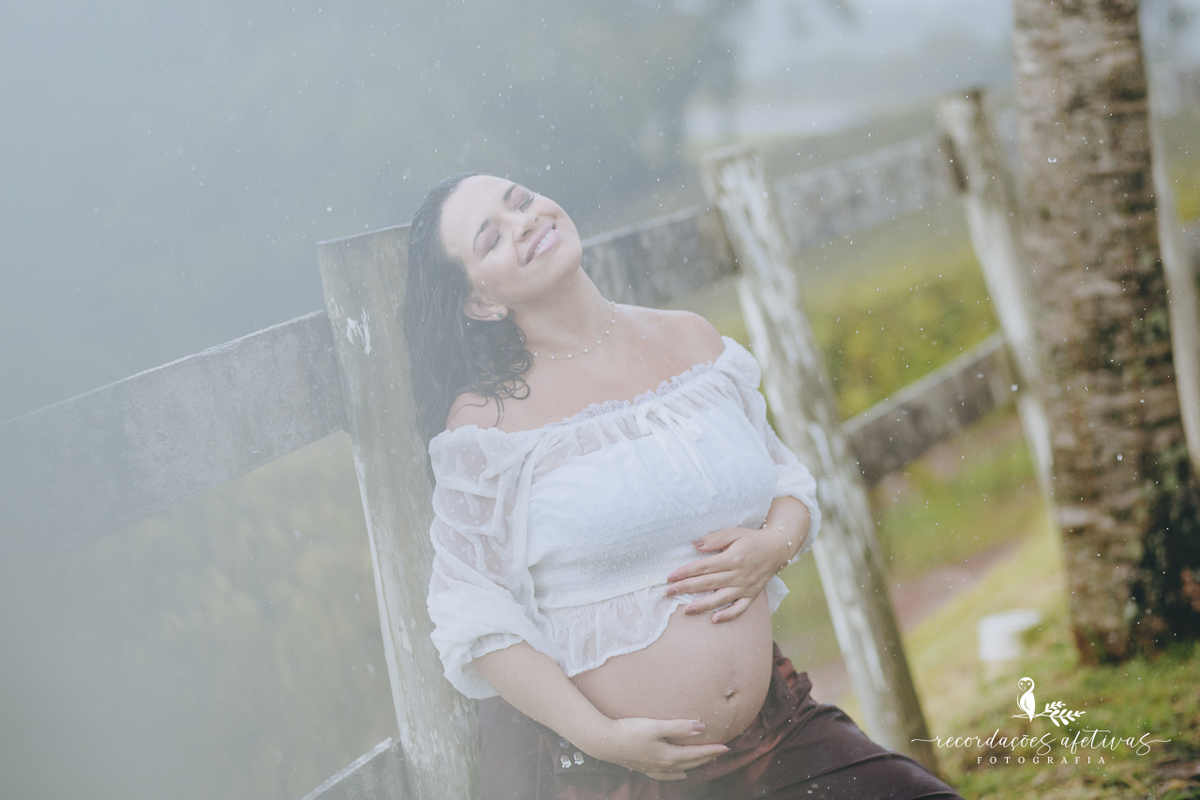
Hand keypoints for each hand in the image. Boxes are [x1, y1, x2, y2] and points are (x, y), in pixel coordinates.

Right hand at [579, 716, 728, 780]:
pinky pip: (665, 775)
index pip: (695, 754)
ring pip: (679, 770)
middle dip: (706, 758)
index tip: (726, 747)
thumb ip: (678, 727)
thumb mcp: (655, 726)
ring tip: (702, 763)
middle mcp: (663, 765)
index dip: (711, 750)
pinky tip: (677, 774)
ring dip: (693, 766)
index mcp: (668, 756)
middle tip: (719, 753)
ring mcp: (652, 768)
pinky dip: (675, 775)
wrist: (604, 742)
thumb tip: (700, 726)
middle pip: (690, 763)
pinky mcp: (642, 767)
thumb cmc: (629, 731)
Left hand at [664, 526, 790, 622]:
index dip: (686, 572)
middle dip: (686, 588)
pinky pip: (740, 609)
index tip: (670, 577)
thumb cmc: (751, 539)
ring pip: (721, 599)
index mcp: (733, 558)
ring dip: (703, 606)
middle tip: (669, 592)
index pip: (704, 567)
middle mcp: (739, 575)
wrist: (777, 549)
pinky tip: (714, 620)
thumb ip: (714, 539)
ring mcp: (746, 587)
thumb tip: (695, 545)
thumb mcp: (734, 532)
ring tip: (686, 611)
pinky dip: (728, 615)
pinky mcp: (752, 595)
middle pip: (708, 583)